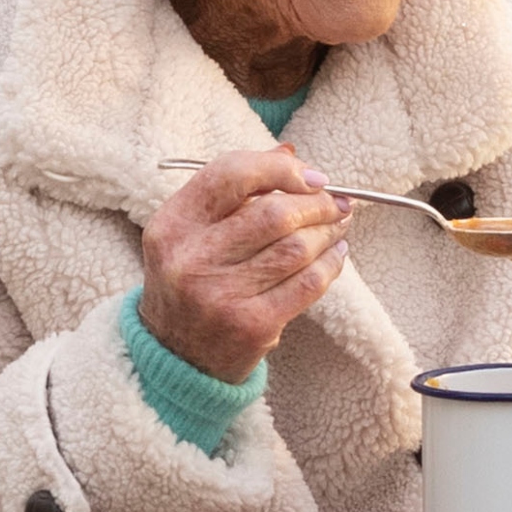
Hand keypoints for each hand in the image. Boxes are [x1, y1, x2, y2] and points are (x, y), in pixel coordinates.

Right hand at [138, 147, 351, 382]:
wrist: (177, 357)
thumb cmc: (192, 281)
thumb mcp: (194, 232)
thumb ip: (236, 189)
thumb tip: (289, 154)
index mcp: (173, 225)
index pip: (230, 174)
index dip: (280, 169)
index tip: (311, 176)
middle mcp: (191, 258)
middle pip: (273, 212)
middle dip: (317, 202)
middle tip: (337, 201)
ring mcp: (221, 295)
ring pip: (296, 247)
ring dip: (328, 230)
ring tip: (339, 224)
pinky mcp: (252, 325)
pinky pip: (308, 283)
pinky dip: (331, 263)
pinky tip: (336, 253)